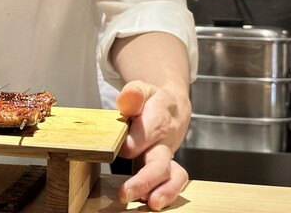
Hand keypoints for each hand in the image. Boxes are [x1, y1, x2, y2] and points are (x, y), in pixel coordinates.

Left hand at [115, 80, 190, 210]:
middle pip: (159, 164)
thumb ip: (133, 94)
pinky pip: (173, 181)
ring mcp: (167, 156)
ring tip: (149, 205)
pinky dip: (166, 192)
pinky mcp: (167, 167)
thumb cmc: (152, 100)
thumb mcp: (141, 88)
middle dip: (143, 180)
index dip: (129, 143)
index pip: (142, 136)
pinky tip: (150, 202)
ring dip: (162, 192)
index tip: (117, 148)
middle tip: (124, 193)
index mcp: (157, 120)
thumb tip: (126, 100)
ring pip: (172, 176)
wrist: (172, 107)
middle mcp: (165, 141)